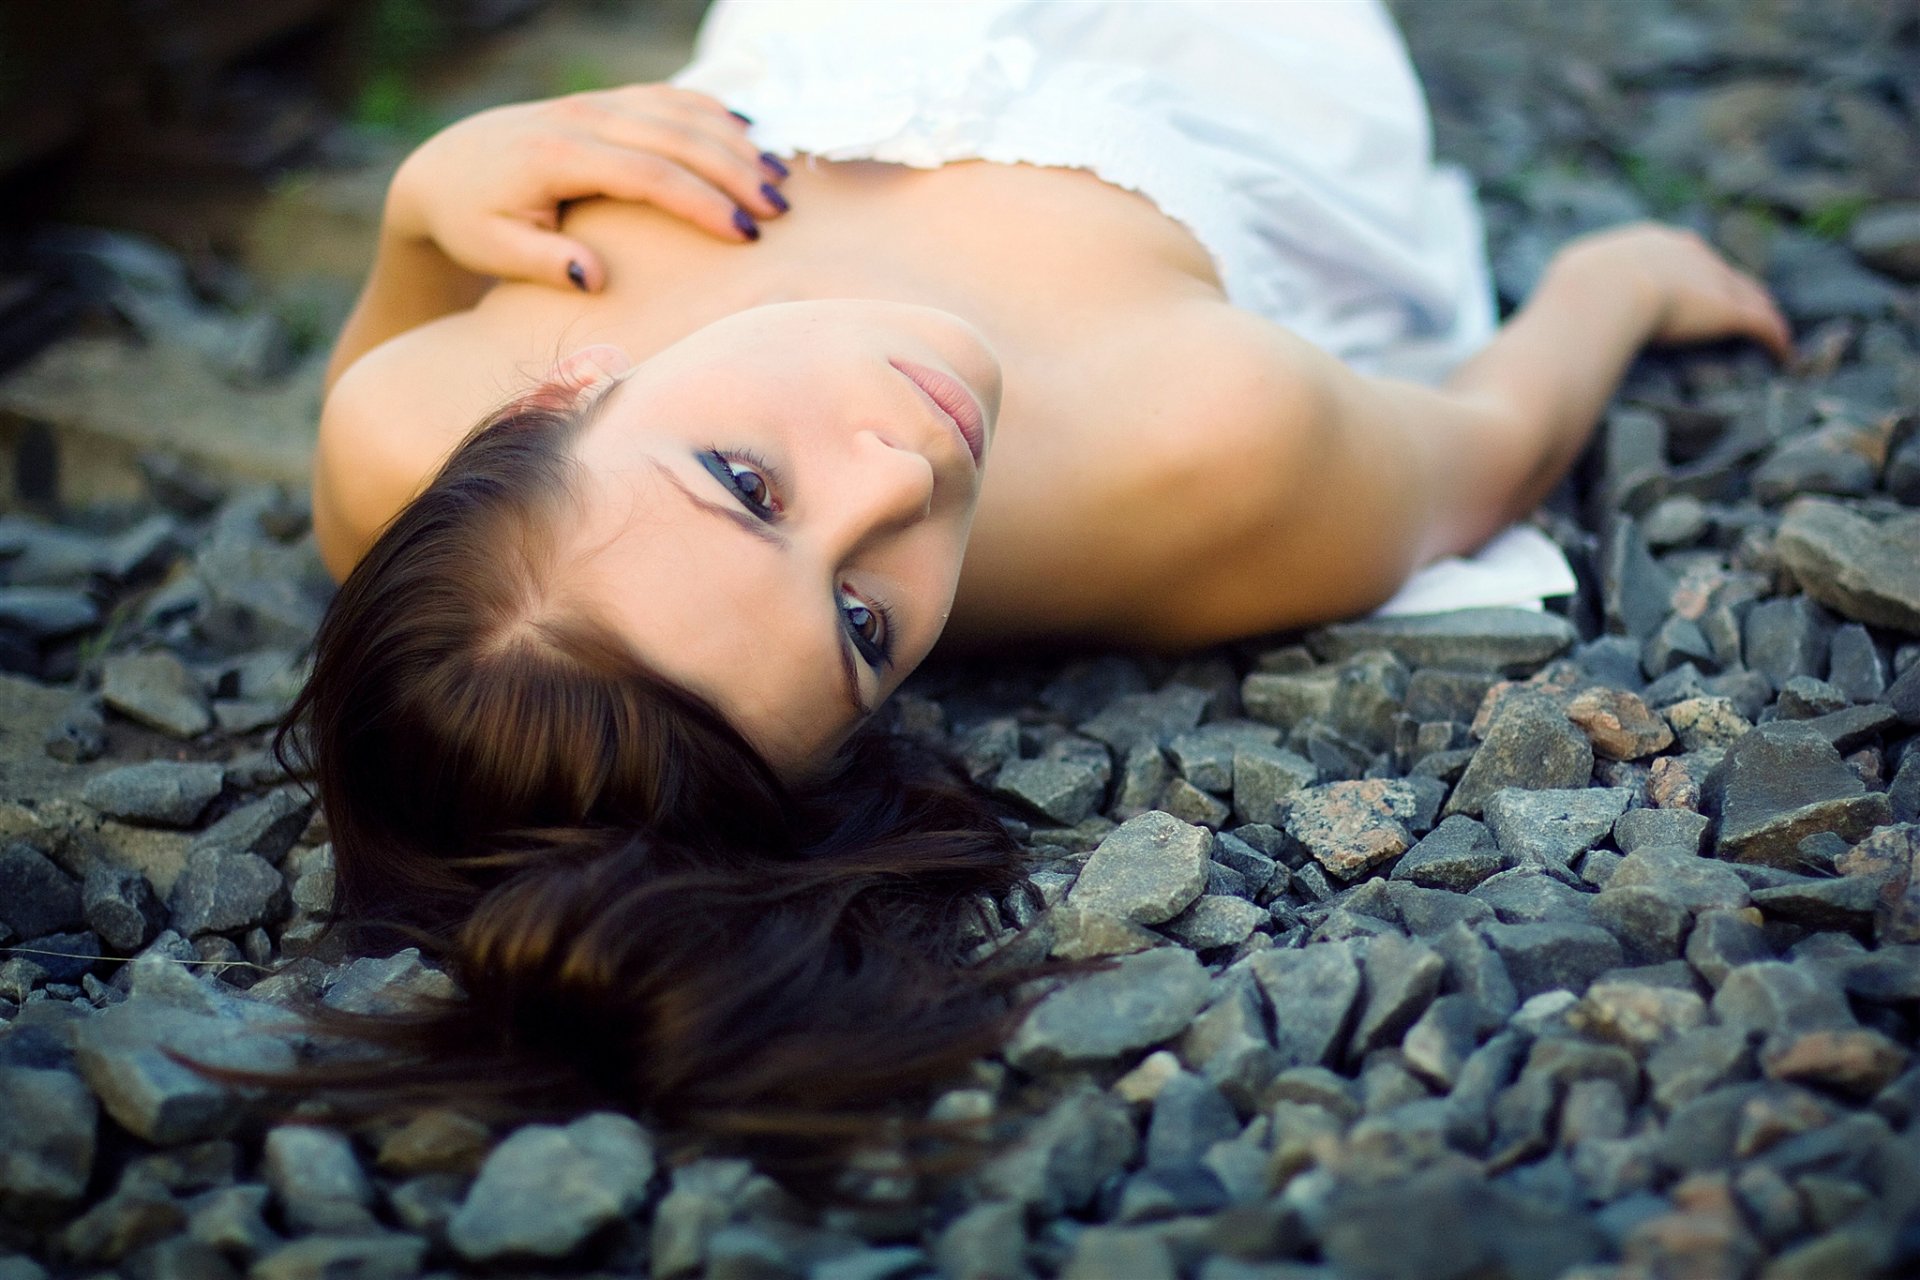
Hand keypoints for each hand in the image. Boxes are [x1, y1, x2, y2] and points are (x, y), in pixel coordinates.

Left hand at [384, 84, 787, 291]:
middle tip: (780, 212)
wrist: (443, 168)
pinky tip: (752, 136)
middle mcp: (582, 117)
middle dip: (735, 172)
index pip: (648, 173)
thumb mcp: (492, 250)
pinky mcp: (605, 102)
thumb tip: (595, 279)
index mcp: (557, 154)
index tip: (743, 234)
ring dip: (735, 143)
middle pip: (677, 136)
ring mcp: (595, 103)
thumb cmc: (471, 220)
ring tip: (779, 180)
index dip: (700, 202)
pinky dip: (714, 113)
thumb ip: (543, 263)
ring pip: (680, 111)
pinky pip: (669, 97)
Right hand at [1553, 222, 1793, 361]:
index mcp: (1643, 243)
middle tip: (1737, 309)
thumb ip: (1563, 308)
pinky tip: (1784, 354)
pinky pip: (1760, 323)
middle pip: (1716, 269)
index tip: (1687, 292)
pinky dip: (1775, 339)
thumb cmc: (1568, 302)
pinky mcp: (1727, 309)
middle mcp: (1683, 252)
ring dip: (1758, 310)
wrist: (1597, 297)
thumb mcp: (1562, 293)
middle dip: (1728, 287)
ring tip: (1769, 330)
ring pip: (1745, 293)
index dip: (1685, 275)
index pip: (1675, 255)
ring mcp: (1707, 279)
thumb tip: (1530, 338)